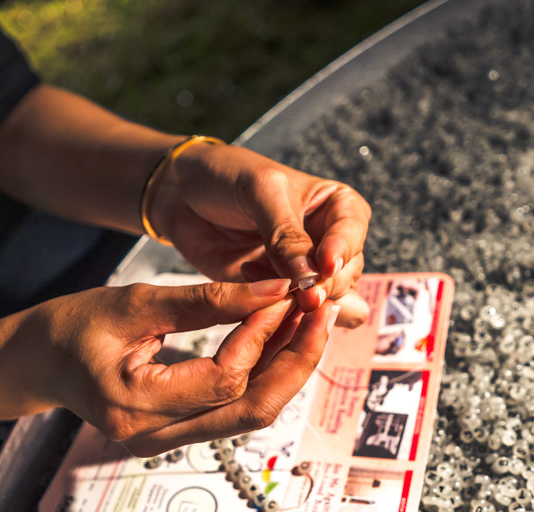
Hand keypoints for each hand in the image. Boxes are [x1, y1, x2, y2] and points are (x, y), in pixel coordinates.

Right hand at [9, 278, 337, 456]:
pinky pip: (234, 408)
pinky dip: (264, 373)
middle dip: (295, 360)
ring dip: (287, 367)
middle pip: (251, 409)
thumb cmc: (74, 326)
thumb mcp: (138, 302)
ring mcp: (167, 444)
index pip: (223, 379)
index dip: (262, 337)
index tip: (287, 295)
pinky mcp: (178, 434)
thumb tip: (276, 291)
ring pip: (250, 413)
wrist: (39, 361)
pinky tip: (283, 338)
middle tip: (323, 311)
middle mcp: (154, 438)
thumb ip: (208, 299)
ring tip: (310, 320)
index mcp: (134, 406)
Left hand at [147, 142, 371, 327]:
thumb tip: (311, 276)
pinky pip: (293, 312)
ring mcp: (302, 269)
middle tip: (304, 294)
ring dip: (302, 301)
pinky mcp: (276, 291)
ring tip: (271, 289)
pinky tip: (259, 292)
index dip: (343, 251)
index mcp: (334, 205)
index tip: (326, 265)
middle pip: (345, 273)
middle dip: (325, 285)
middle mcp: (325, 240)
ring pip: (324, 298)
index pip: (353, 232)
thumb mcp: (260, 192)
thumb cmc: (225, 177)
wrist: (180, 194)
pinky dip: (282, 312)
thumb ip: (285, 234)